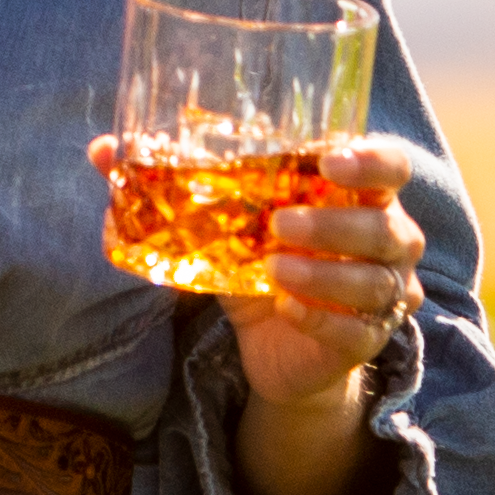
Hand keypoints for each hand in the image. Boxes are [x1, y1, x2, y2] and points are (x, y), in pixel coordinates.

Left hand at [87, 132, 421, 409]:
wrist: (273, 345)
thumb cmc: (256, 265)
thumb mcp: (216, 225)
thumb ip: (169, 185)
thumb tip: (103, 149)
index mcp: (359, 197)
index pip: (391, 165)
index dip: (372, 160)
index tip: (328, 160)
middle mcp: (388, 240)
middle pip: (389, 227)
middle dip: (336, 225)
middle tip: (279, 224)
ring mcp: (385, 293)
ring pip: (378, 282)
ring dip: (326, 274)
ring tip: (275, 268)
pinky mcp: (367, 338)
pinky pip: (359, 329)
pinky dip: (323, 318)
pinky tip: (287, 309)